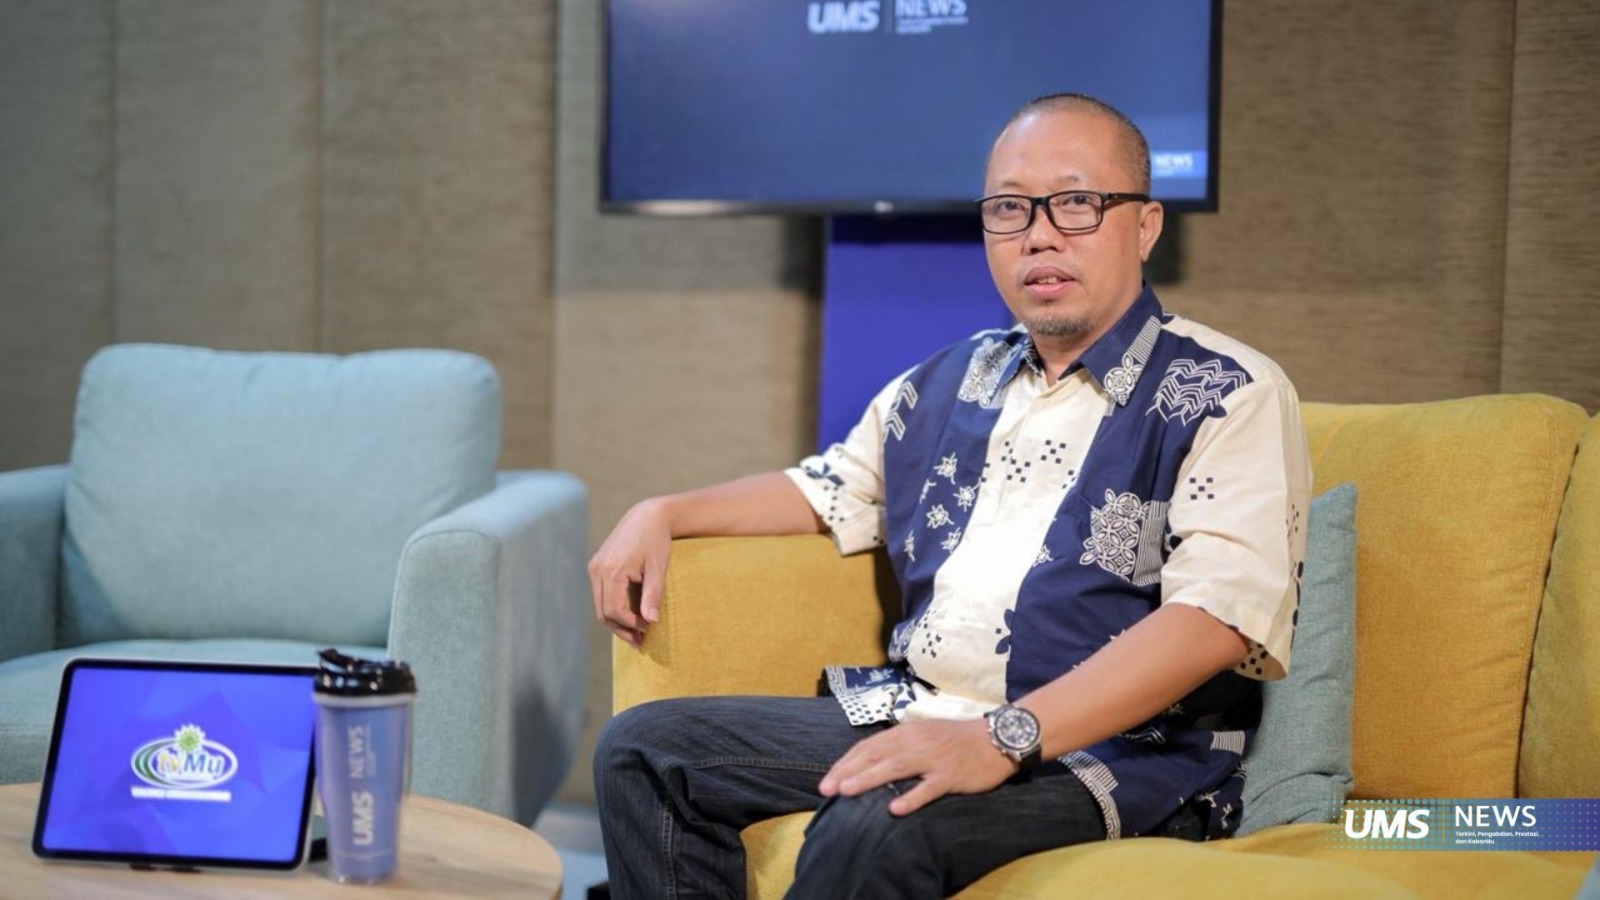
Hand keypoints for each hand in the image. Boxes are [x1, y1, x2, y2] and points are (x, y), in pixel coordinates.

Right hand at [588, 498, 673, 648]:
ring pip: (600, 606)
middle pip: (603, 612)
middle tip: (640, 642)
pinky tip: (630, 615)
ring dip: (617, 621)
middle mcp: (598, 570)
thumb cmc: (656, 540)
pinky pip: (601, 595)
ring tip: (637, 633)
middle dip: (621, 629)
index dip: (630, 625)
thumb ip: (654, 594)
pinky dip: (613, 608)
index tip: (648, 629)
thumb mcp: (659, 567)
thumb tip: (651, 621)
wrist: (647, 516)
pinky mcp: (597, 566)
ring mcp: (595, 568)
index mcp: (611, 570)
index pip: (614, 610)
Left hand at [818, 719, 1015, 815]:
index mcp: (907, 732)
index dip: (846, 762)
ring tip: (848, 792)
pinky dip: (912, 797)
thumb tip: (870, 763)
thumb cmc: (956, 740)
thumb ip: (899, 747)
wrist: (997, 738)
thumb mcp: (924, 736)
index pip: (869, 746)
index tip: (828, 779)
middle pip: (876, 755)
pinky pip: (929, 787)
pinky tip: (895, 809)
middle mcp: (917, 741)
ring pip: (896, 767)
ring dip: (870, 779)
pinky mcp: (951, 775)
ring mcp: (934, 758)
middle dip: (848, 771)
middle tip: (826, 789)